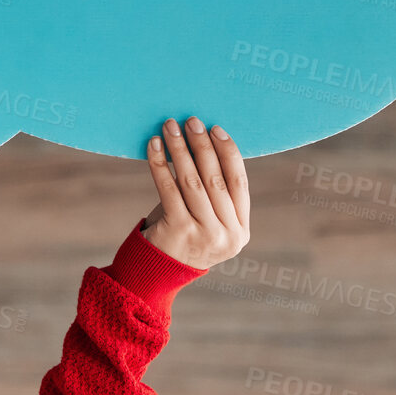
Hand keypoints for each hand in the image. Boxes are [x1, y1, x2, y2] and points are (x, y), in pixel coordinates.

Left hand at [140, 116, 250, 269]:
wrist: (156, 273)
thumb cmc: (183, 235)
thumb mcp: (207, 219)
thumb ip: (213, 191)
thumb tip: (205, 141)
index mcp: (241, 230)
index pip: (238, 182)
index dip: (229, 152)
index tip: (216, 129)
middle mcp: (227, 234)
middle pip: (216, 179)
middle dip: (203, 145)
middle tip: (191, 121)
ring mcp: (204, 234)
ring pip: (192, 181)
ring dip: (180, 149)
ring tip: (170, 127)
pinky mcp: (177, 231)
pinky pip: (168, 189)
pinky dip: (160, 163)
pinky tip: (154, 145)